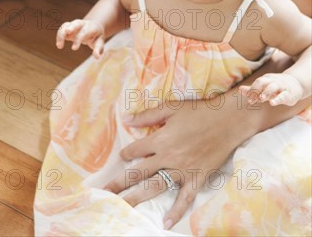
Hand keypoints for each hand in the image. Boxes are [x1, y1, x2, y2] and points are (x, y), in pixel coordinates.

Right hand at [56, 19, 104, 57]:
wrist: (94, 27)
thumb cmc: (96, 37)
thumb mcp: (100, 42)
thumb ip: (98, 49)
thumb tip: (97, 57)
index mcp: (91, 28)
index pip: (84, 32)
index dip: (78, 40)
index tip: (74, 49)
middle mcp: (82, 24)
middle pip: (75, 23)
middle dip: (71, 27)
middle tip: (67, 32)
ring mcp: (74, 24)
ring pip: (66, 25)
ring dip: (61, 34)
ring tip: (59, 46)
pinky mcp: (68, 27)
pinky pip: (62, 28)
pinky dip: (59, 35)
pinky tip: (59, 44)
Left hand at [104, 97, 237, 229]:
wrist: (228, 120)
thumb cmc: (199, 111)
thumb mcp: (171, 108)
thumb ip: (148, 115)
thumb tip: (126, 118)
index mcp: (161, 139)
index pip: (136, 150)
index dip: (127, 153)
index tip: (122, 157)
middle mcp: (168, 157)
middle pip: (139, 172)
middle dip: (120, 183)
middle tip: (105, 193)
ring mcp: (182, 170)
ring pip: (155, 187)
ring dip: (138, 198)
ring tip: (123, 208)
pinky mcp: (197, 178)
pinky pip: (184, 198)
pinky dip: (175, 212)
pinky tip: (165, 224)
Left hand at [239, 73, 302, 105]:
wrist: (297, 84)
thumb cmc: (277, 87)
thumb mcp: (265, 88)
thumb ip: (253, 90)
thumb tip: (238, 90)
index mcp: (266, 79)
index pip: (257, 83)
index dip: (251, 90)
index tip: (248, 99)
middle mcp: (273, 81)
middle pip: (262, 82)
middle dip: (255, 90)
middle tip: (250, 100)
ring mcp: (281, 86)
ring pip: (273, 87)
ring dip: (266, 92)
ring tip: (261, 99)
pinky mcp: (289, 94)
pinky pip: (283, 95)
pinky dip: (277, 99)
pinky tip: (272, 103)